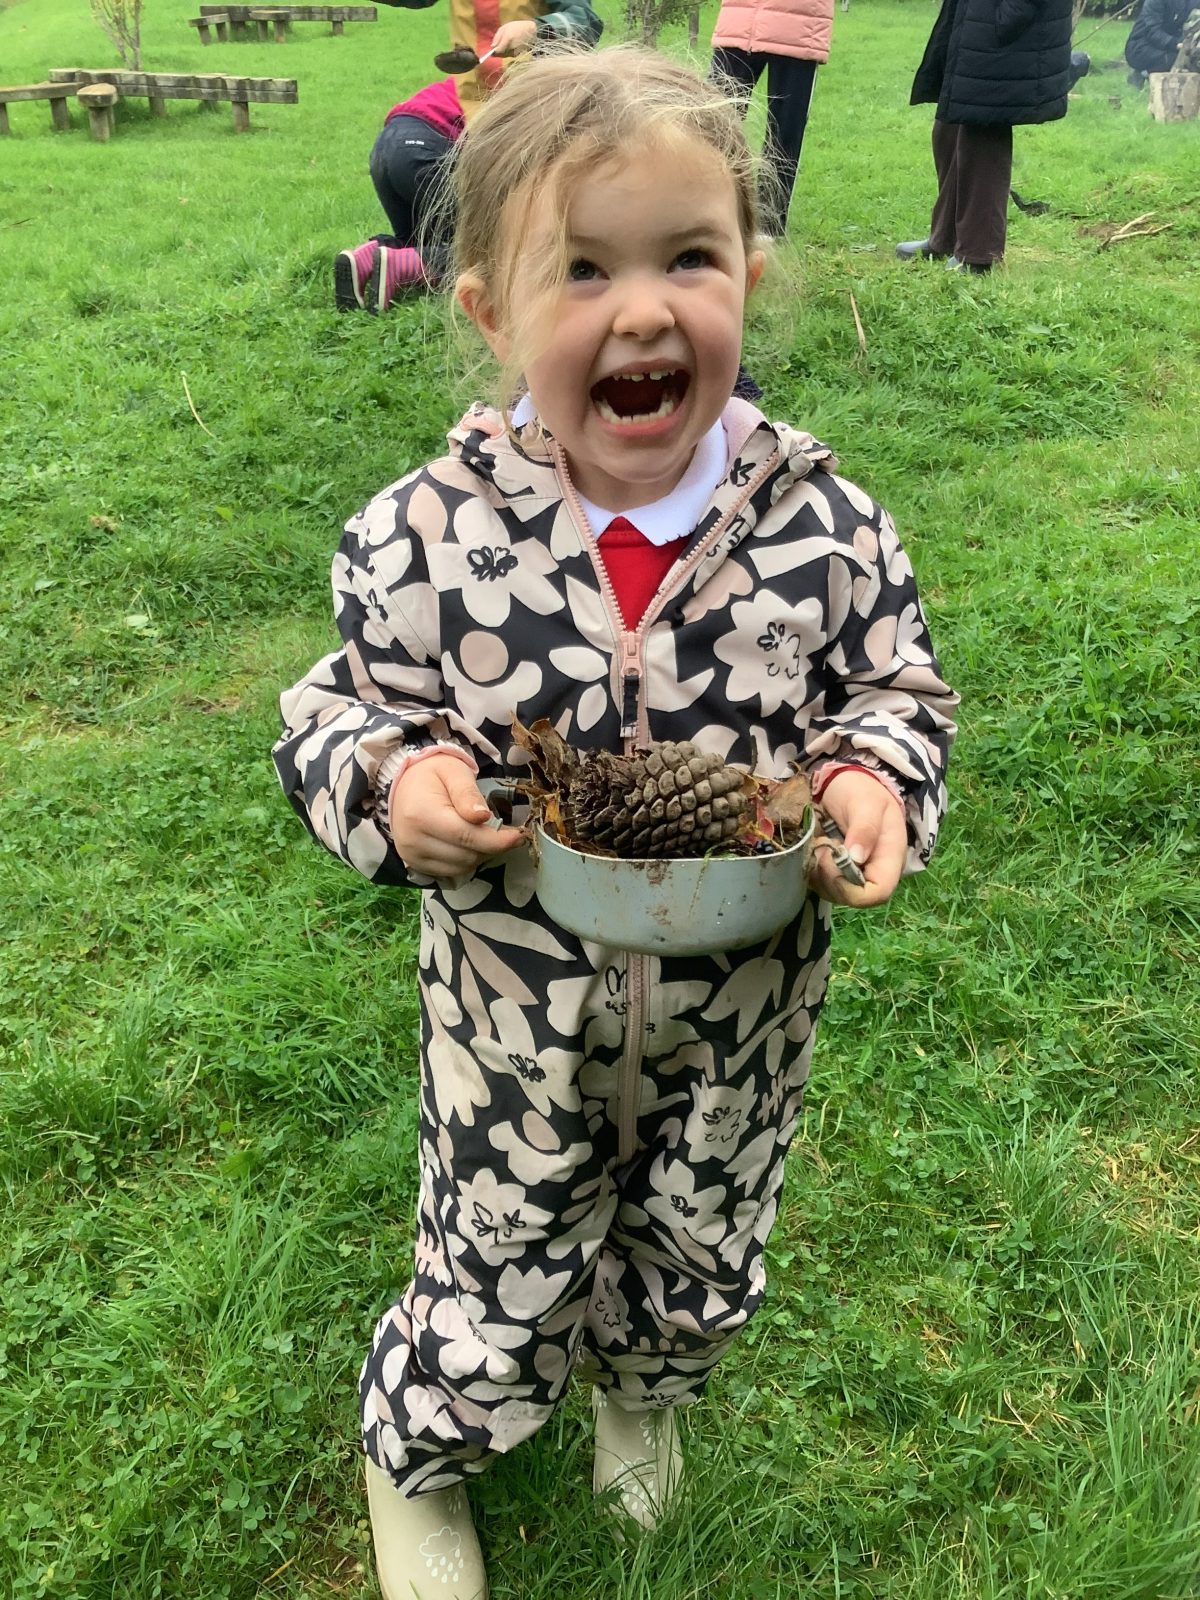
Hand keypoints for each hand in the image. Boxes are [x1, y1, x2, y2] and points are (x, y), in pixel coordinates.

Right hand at [389, 756, 523, 878]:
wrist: (403, 784)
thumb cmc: (432, 774)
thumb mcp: (453, 771)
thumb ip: (468, 793)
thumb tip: (483, 817)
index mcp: (421, 814)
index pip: (467, 836)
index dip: (497, 840)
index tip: (519, 834)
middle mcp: (412, 840)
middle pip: (467, 855)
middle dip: (491, 846)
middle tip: (502, 830)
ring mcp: (412, 856)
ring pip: (462, 867)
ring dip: (480, 855)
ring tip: (482, 833)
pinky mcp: (415, 865)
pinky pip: (451, 872)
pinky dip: (466, 861)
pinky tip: (468, 843)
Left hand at [489, 19, 536, 54]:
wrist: (531, 32)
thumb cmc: (517, 27)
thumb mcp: (505, 27)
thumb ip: (497, 37)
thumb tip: (492, 47)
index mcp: (508, 38)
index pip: (498, 50)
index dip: (493, 52)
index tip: (491, 51)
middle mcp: (511, 47)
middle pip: (500, 54)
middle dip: (498, 52)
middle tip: (498, 46)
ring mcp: (515, 52)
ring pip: (504, 56)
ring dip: (503, 52)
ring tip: (506, 44)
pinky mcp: (518, 55)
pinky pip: (509, 55)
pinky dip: (508, 52)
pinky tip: (511, 46)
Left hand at [808, 770, 906, 907]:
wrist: (847, 781)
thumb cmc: (861, 789)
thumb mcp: (866, 803)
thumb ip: (864, 828)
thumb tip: (857, 858)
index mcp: (889, 858)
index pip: (877, 893)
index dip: (852, 888)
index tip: (833, 862)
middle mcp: (873, 871)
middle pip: (853, 898)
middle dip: (830, 879)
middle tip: (821, 849)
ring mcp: (854, 873)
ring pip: (834, 894)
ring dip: (818, 875)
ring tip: (818, 845)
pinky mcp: (837, 870)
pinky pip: (822, 884)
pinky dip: (812, 871)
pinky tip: (813, 849)